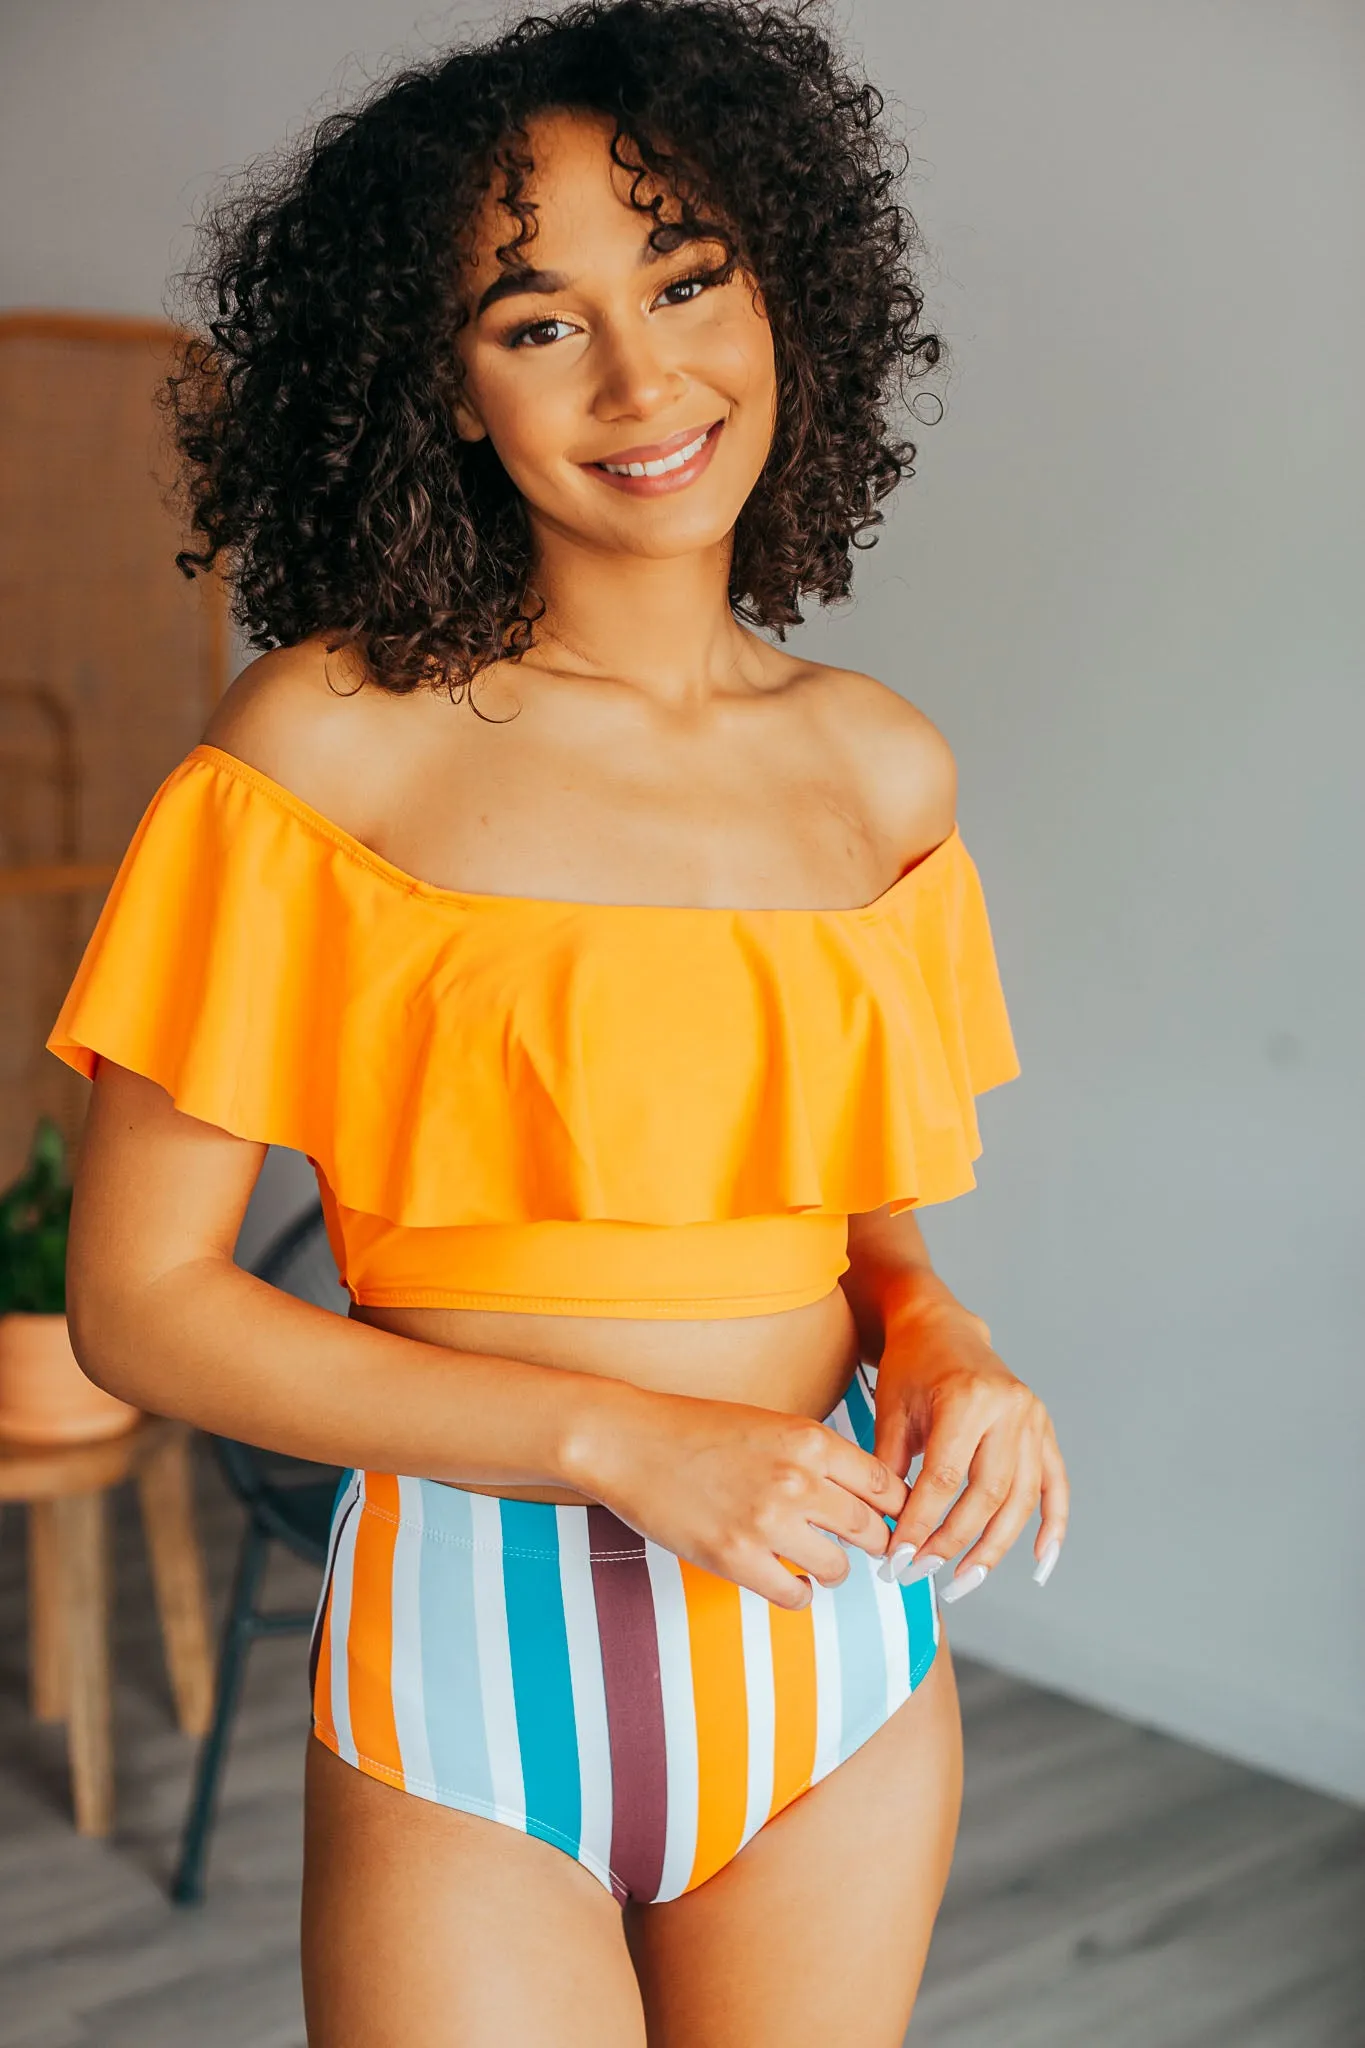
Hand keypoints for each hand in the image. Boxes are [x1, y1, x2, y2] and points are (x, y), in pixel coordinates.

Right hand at [567, 1386, 909, 1610]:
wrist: (629, 1441)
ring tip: (816, 1564)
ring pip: (838, 1568)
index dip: (895, 1508)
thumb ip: (815, 1455)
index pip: (885, 1484)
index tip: (890, 1519)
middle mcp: (797, 1480)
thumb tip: (862, 1493)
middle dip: (873, 1544)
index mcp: (809, 1439)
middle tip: (863, 1549)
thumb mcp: (770, 1424)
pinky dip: (797, 1594)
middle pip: (870, 1529)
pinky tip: (785, 1580)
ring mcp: (767, 1522)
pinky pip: (794, 1596)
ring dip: (832, 1571)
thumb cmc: (696, 1429)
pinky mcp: (736, 1557)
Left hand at [872, 1299, 1068, 1598]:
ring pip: (1021, 1498)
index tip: (900, 1558)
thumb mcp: (891, 1411)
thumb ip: (890, 1469)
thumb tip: (888, 1532)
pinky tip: (1040, 1561)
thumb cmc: (911, 1365)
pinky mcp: (1044, 1428)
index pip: (944, 1478)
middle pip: (987, 1494)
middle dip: (955, 1542)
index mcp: (966, 1398)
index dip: (922, 1524)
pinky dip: (1052, 1525)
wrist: (941, 1326)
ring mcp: (1032, 1418)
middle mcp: (1008, 1408)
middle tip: (925, 1573)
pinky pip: (1055, 1484)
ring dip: (995, 1547)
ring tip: (965, 1580)